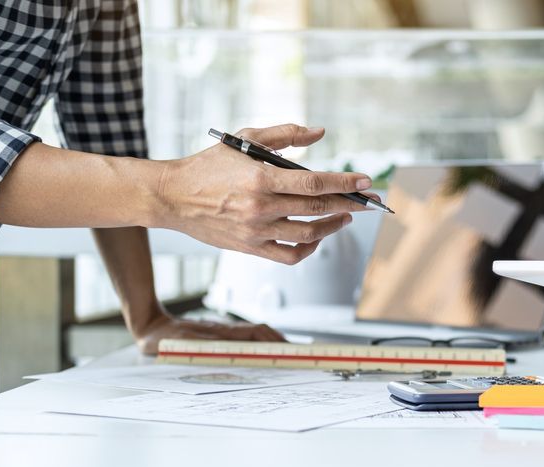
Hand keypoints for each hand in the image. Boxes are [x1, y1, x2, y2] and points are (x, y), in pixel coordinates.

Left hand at [133, 311, 285, 355]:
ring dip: (273, 342)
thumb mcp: (180, 344)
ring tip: (287, 353)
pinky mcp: (220, 337)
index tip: (287, 349)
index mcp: (220, 332)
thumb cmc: (162, 338)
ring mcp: (225, 332)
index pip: (255, 333)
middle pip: (261, 332)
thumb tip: (225, 347)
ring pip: (256, 334)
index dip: (273, 340)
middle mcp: (226, 330)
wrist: (150, 325)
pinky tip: (265, 351)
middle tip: (296, 353)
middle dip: (281, 341)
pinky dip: (261, 343)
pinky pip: (247, 338)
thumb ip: (200, 345)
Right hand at [154, 124, 374, 264]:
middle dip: (349, 204)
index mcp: (260, 179)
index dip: (344, 183)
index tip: (366, 181)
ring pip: (308, 235)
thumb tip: (320, 132)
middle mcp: (260, 207)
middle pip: (317, 208)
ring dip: (333, 226)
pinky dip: (309, 249)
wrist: (173, 197)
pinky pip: (289, 256)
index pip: (314, 182)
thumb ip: (285, 134)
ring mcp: (256, 231)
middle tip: (370, 201)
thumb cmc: (209, 164)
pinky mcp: (251, 248)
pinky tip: (318, 237)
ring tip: (346, 216)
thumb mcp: (244, 139)